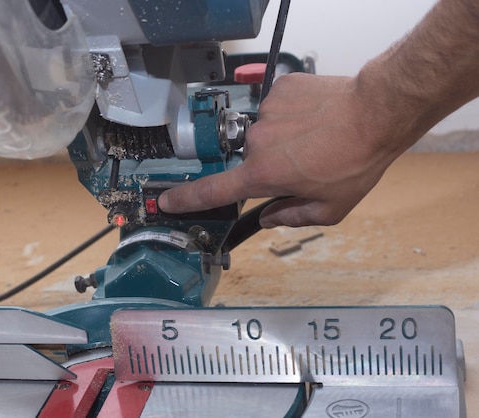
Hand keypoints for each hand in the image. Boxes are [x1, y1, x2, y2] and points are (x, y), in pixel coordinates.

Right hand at [158, 73, 400, 227]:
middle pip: (251, 159)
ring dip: (284, 138)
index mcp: (263, 174)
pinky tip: (314, 118)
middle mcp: (256, 142)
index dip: (186, 199)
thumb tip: (267, 218)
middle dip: (272, 164)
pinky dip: (291, 114)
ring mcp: (265, 112)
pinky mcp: (279, 90)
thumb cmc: (356, 163)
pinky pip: (276, 107)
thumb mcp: (329, 208)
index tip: (167, 201)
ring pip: (266, 132)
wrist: (376, 111)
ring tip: (316, 137)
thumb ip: (291, 217)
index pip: (212, 191)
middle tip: (306, 162)